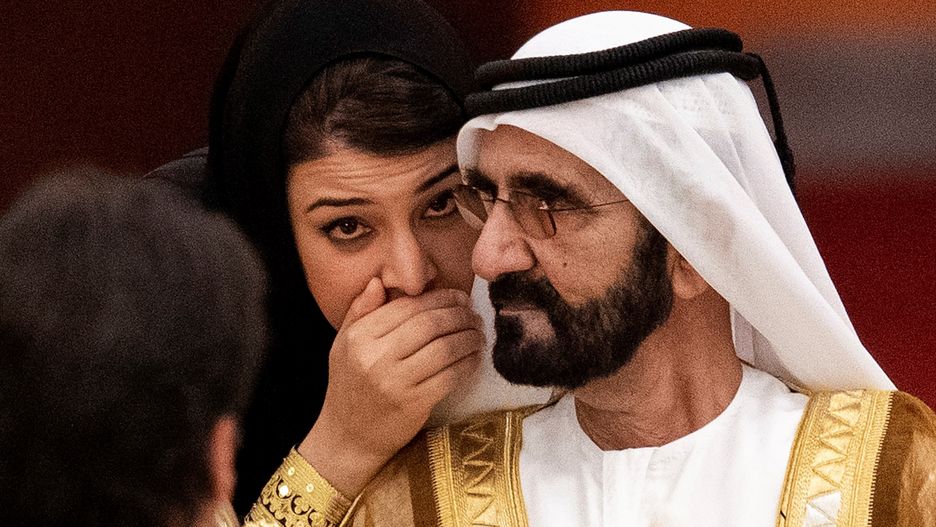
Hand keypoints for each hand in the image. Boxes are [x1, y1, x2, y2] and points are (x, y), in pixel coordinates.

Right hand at [299, 277, 483, 496]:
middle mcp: (375, 357)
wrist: (347, 438)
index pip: (408, 307)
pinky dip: (468, 364)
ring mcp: (395, 382)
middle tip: (473, 315)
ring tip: (478, 333)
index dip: (440, 298)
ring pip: (444, 348)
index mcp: (360, 337)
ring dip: (469, 338)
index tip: (459, 297)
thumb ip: (360, 310)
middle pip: (430, 324)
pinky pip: (450, 376)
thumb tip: (379, 281)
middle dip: (459, 315)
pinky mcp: (413, 404)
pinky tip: (474, 358)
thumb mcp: (344, 344)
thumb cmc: (348, 386)